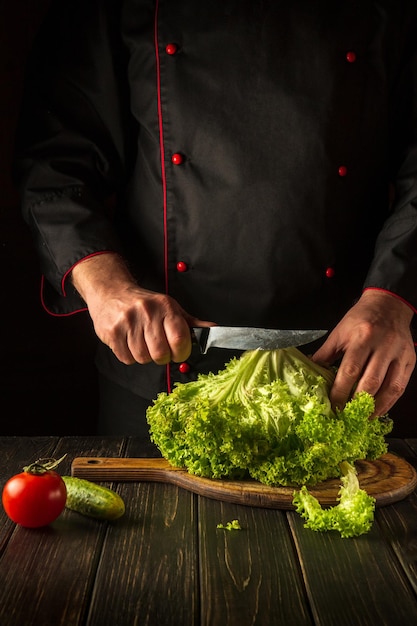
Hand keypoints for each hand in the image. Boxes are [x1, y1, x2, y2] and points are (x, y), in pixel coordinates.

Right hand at [71, 253, 213, 364]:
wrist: (111, 292)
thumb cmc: (145, 304)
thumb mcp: (171, 308)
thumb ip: (192, 323)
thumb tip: (214, 330)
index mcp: (165, 307)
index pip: (179, 339)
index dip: (181, 352)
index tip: (178, 352)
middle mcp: (147, 313)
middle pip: (161, 354)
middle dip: (163, 357)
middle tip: (160, 349)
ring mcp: (128, 322)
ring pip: (143, 358)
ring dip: (145, 357)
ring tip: (142, 343)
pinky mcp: (112, 332)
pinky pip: (127, 359)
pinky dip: (130, 357)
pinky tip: (130, 343)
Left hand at [311, 290, 415, 415]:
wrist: (388, 305)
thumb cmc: (361, 318)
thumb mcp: (339, 332)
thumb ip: (326, 353)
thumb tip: (311, 373)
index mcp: (362, 337)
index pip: (350, 370)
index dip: (341, 392)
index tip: (333, 406)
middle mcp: (383, 346)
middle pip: (371, 382)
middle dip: (357, 403)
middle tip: (346, 416)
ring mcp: (399, 354)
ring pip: (389, 387)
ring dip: (375, 407)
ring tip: (363, 418)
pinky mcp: (410, 360)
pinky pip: (400, 386)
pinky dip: (390, 402)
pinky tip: (379, 410)